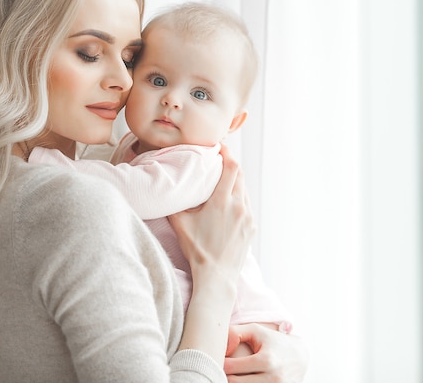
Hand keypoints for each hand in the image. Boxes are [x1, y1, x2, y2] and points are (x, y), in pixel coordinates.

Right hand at [168, 145, 254, 284]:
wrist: (217, 276)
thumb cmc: (196, 250)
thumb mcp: (180, 223)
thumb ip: (177, 201)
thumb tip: (170, 185)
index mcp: (221, 201)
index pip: (231, 166)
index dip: (227, 152)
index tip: (220, 146)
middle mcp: (239, 206)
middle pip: (240, 174)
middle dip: (230, 165)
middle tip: (219, 161)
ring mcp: (248, 217)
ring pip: (244, 190)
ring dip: (235, 182)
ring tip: (222, 182)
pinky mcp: (252, 227)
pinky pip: (247, 204)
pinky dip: (238, 198)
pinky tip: (227, 203)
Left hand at [224, 324, 308, 382]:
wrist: (300, 356)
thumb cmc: (273, 342)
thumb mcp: (256, 331)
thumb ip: (235, 333)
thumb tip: (223, 351)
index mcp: (266, 360)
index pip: (231, 368)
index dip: (220, 363)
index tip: (219, 359)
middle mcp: (273, 378)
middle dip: (224, 375)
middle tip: (220, 369)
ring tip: (231, 375)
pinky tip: (243, 380)